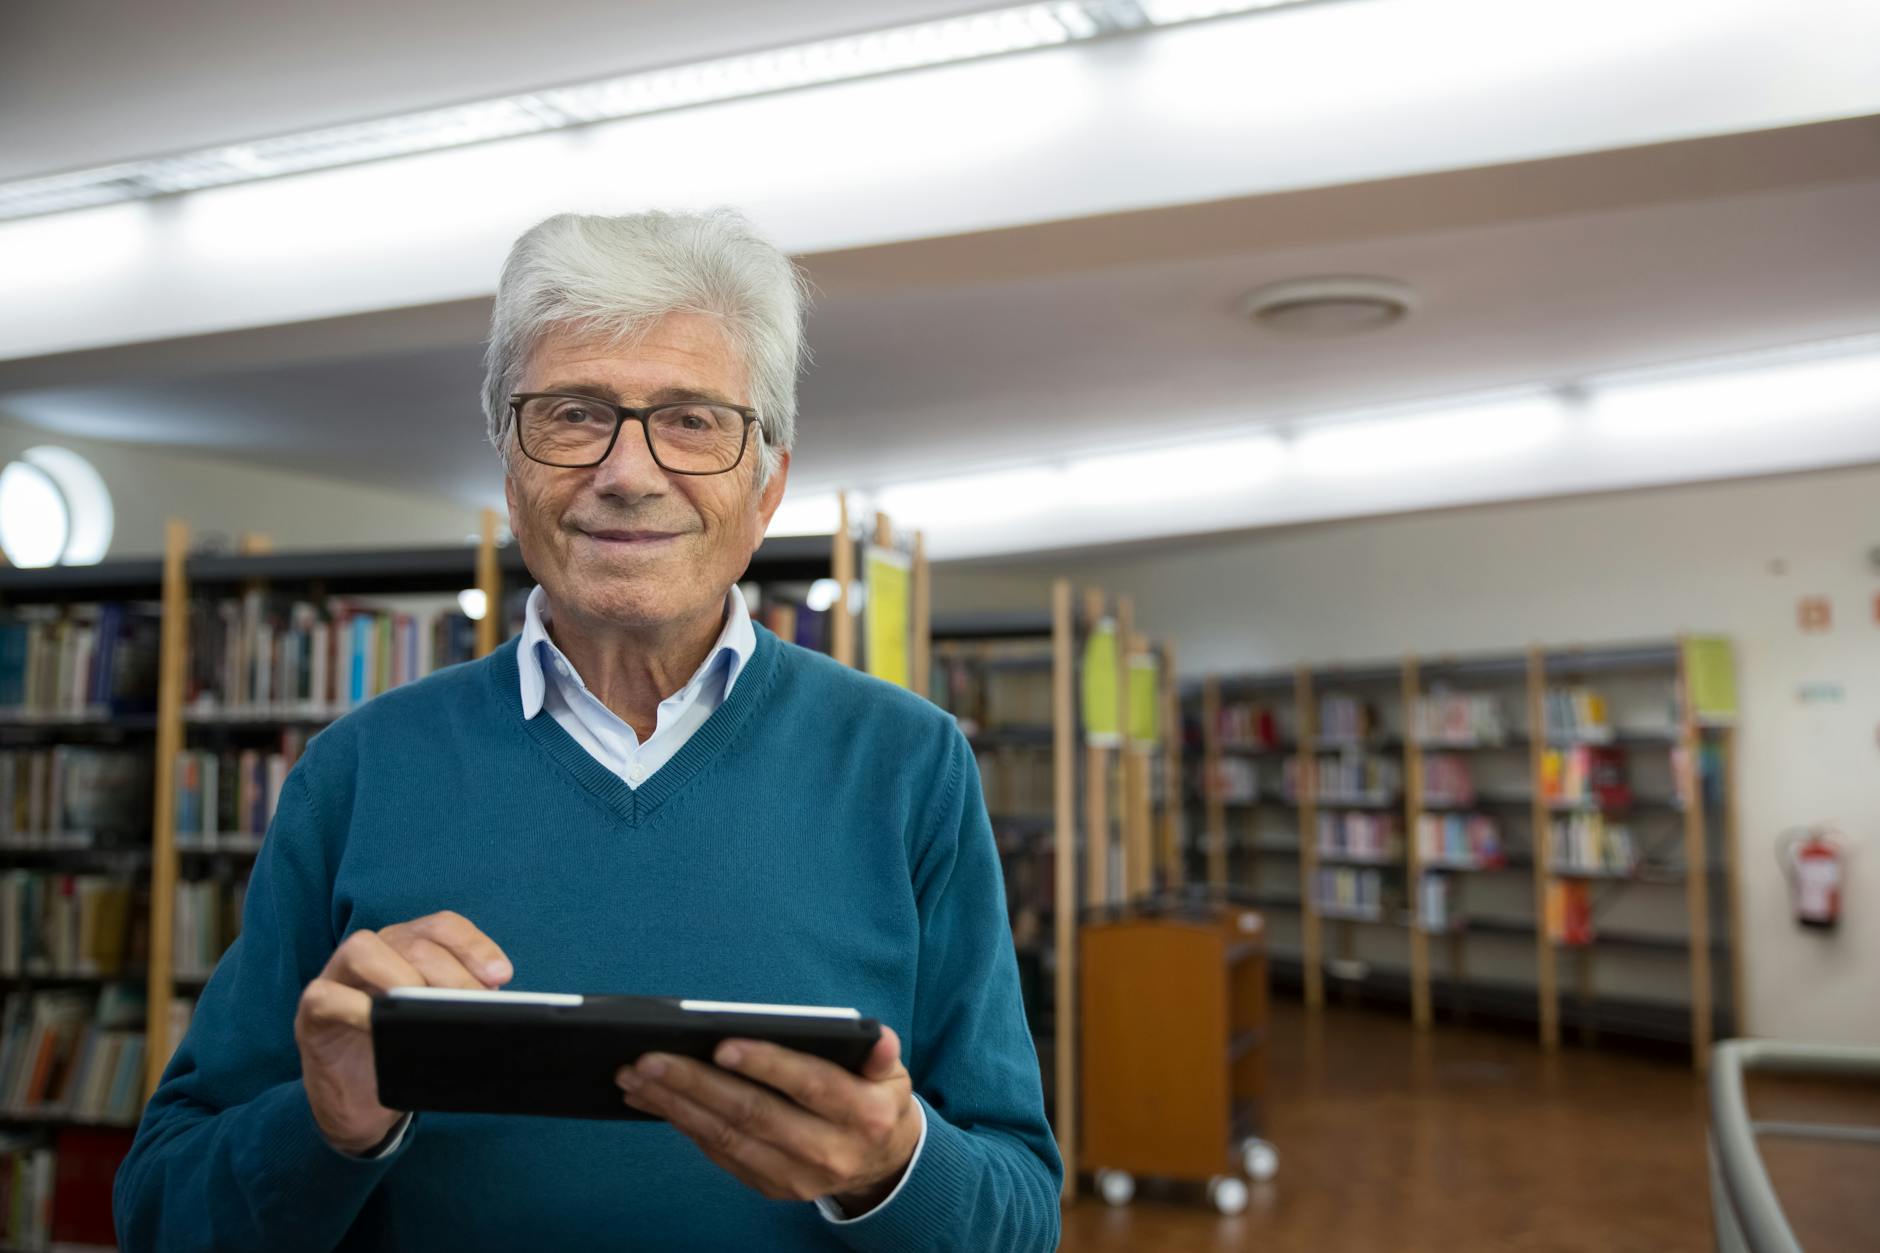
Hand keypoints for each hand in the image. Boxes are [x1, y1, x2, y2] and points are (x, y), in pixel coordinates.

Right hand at [294, 910, 511, 1153]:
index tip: (501, 977)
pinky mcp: (311, 1013)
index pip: (442, 926)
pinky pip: (325, 995)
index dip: (473, 945)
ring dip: (400, 974)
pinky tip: (379, 1025)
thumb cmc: (401, 1055)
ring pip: (363, 948)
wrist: (357, 1105)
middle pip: (413, 941)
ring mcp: (337, 977)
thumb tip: (493, 1005)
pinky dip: (353, 1006)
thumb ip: (460, 1008)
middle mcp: (374, 952)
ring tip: (425, 1007)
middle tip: (473, 1005)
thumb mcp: (438, 1028)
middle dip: (449, 971)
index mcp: (408, 948)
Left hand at [616, 1026, 921, 1215]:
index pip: (812, 1086)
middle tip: (649, 1058)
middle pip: (754, 1115)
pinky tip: (657, 1100)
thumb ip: (880, 1054)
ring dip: (676, 1106)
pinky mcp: (772, 1187)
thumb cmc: (875, 1100)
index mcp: (864, 1115)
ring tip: (636, 1076)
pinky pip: (721, 1155)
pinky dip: (685, 1125)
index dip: (767, 1065)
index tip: (721, 1044)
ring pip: (728, 1138)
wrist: (882, 1165)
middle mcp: (829, 1151)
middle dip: (697, 1084)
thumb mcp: (891, 1074)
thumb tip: (876, 1038)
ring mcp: (796, 1176)